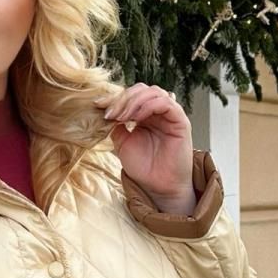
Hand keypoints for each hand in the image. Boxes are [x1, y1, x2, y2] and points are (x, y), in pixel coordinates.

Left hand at [95, 84, 195, 212]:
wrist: (158, 187)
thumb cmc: (143, 168)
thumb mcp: (122, 143)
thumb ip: (116, 126)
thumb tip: (106, 111)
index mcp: (144, 115)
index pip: (130, 96)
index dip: (114, 98)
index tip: (97, 105)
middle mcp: (158, 112)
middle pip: (141, 90)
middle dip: (122, 99)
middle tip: (110, 113)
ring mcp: (170, 114)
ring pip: (153, 92)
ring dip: (133, 101)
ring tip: (121, 117)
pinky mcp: (180, 121)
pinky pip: (166, 103)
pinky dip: (149, 106)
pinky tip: (137, 118)